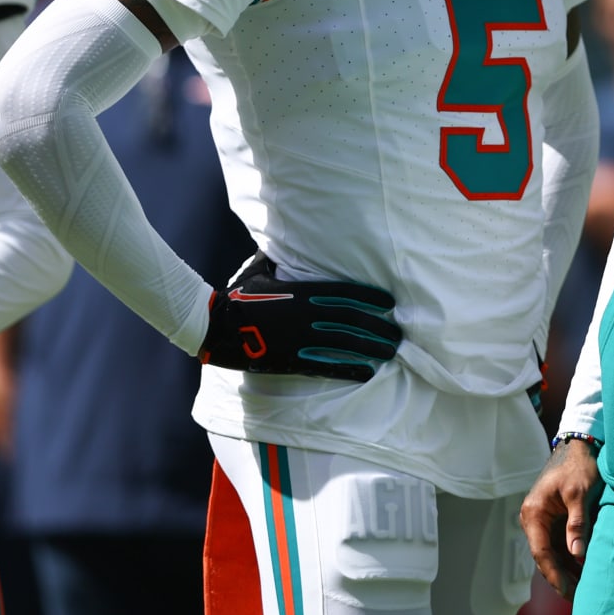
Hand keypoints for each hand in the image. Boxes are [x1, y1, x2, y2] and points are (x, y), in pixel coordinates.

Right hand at [200, 253, 400, 380]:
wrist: (214, 327)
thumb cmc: (235, 296)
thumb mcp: (257, 271)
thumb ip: (275, 258)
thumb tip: (280, 242)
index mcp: (301, 291)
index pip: (345, 293)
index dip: (370, 298)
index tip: (390, 303)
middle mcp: (306, 314)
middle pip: (352, 320)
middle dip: (379, 326)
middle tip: (399, 333)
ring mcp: (300, 338)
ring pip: (345, 343)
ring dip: (371, 347)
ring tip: (391, 351)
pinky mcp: (291, 359)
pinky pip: (326, 365)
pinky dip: (349, 369)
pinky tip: (367, 372)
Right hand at [520, 439, 602, 599]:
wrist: (580, 445)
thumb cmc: (578, 466)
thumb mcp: (579, 493)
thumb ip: (578, 523)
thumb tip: (578, 554)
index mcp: (534, 513)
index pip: (541, 553)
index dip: (554, 574)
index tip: (568, 591)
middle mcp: (534, 519)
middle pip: (545, 557)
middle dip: (561, 577)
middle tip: (578, 596)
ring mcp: (543, 520)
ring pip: (553, 553)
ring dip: (567, 569)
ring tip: (584, 587)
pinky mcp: (554, 519)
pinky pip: (560, 544)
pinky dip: (571, 557)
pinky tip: (584, 569)